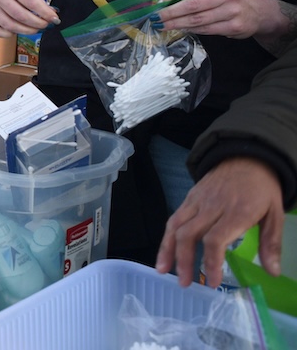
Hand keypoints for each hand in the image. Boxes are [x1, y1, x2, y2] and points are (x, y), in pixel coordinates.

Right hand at [0, 0, 58, 36]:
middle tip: (45, 25)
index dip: (45, 13)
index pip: (31, 3)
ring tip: (34, 29)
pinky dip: (8, 34)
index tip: (54, 19)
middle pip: (21, 16)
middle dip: (37, 23)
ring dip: (26, 31)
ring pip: (10, 26)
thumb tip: (49, 12)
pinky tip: (16, 31)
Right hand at [156, 156, 284, 287]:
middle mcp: (211, 207)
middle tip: (185, 282)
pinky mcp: (189, 198)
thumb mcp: (276, 214)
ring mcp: (197, 201)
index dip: (210, 261)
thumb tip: (272, 272)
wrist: (246, 156)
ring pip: (175, 225)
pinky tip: (165, 252)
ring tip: (163, 270)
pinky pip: (174, 218)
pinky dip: (167, 236)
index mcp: (236, 212)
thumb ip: (271, 243)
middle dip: (183, 260)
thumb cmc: (262, 188)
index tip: (213, 281)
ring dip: (167, 249)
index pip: (215, 239)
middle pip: (189, 234)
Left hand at [159, 0, 268, 38]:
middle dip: (171, 12)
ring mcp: (232, 11)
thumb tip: (167, 1)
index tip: (159, 2)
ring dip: (177, 24)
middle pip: (192, 5)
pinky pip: (207, 30)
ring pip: (198, 20)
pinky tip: (181, 29)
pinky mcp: (234, 26)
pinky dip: (191, 30)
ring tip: (163, 26)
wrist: (258, 11)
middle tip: (156, 18)